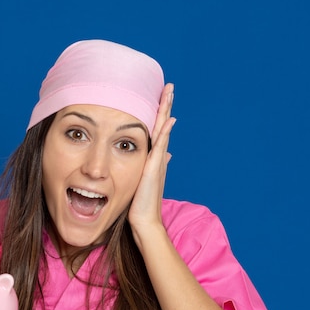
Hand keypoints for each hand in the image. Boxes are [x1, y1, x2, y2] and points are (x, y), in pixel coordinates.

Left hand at [128, 83, 175, 239]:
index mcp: (153, 160)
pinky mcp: (154, 169)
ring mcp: (158, 162)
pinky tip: (168, 119)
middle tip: (169, 87)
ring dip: (166, 111)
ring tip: (169, 93)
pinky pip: (160, 146)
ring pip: (163, 131)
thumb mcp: (142, 182)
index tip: (160, 97)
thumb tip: (163, 155)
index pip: (157, 132)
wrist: (144, 222)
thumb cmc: (139, 206)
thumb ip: (151, 167)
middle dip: (165, 106)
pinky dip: (165, 132)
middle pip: (163, 126)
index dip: (159, 115)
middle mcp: (158, 158)